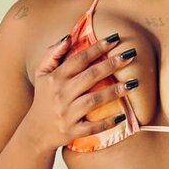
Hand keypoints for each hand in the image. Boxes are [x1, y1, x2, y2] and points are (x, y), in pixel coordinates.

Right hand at [24, 32, 138, 152]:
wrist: (35, 131)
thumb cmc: (43, 98)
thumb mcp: (41, 73)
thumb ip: (52, 53)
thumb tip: (69, 37)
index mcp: (55, 78)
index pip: (78, 59)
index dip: (97, 47)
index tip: (115, 38)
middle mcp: (60, 94)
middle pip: (89, 76)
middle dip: (111, 64)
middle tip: (130, 55)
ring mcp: (66, 114)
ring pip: (93, 100)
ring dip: (113, 92)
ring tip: (133, 83)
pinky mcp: (72, 131)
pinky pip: (92, 127)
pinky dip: (106, 123)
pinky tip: (122, 116)